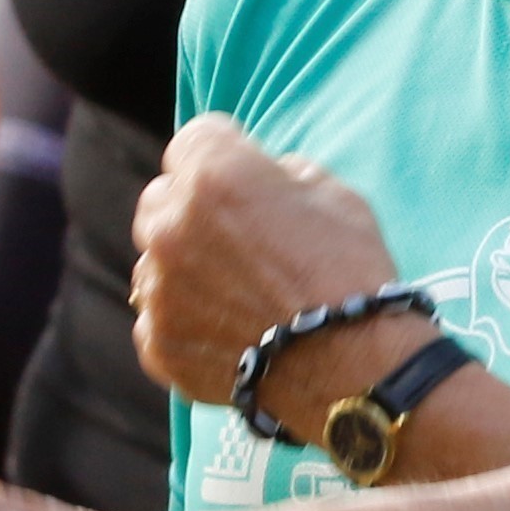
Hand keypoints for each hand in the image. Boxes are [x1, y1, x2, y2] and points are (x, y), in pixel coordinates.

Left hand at [132, 117, 402, 416]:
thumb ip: (280, 175)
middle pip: (161, 198)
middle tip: (239, 238)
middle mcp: (170, 226)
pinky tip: (231, 331)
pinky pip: (159, 317)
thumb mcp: (334, 195)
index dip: (227, 155)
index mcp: (213, 176)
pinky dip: (186, 320)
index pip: (195, 139)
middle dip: (193, 209)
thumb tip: (260, 180)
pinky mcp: (157, 342)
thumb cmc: (351, 275)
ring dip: (186, 267)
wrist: (353, 371)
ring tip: (240, 294)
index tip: (248, 177)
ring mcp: (157, 288)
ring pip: (156, 261)